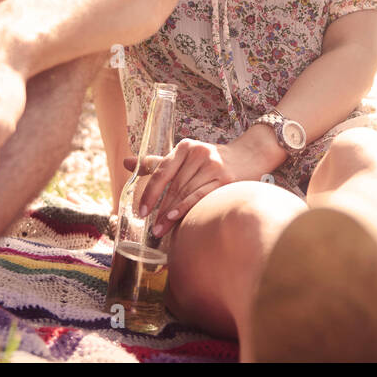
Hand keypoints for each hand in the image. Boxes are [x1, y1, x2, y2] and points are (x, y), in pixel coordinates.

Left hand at [128, 137, 269, 238]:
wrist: (249, 156)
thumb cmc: (212, 160)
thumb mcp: (185, 156)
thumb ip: (157, 163)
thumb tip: (126, 162)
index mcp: (185, 147)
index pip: (161, 171)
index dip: (149, 192)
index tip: (140, 211)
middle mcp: (198, 153)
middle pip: (173, 185)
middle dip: (159, 208)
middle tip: (149, 227)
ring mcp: (213, 165)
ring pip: (185, 193)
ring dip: (170, 214)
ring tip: (159, 230)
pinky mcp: (225, 179)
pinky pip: (200, 196)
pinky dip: (185, 208)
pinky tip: (175, 219)